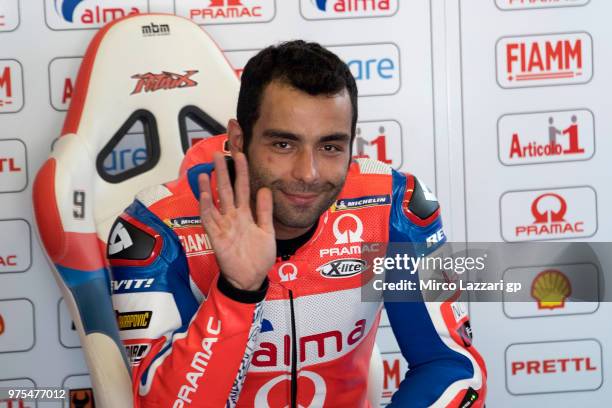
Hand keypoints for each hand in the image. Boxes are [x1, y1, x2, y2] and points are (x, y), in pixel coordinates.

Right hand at [198, 152, 274, 290]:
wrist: (251, 279)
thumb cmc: (258, 257)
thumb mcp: (267, 231)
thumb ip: (265, 211)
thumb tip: (266, 189)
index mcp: (246, 215)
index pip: (243, 188)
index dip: (242, 172)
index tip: (241, 155)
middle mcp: (233, 217)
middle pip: (227, 190)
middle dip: (223, 172)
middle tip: (219, 154)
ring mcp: (224, 226)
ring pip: (215, 202)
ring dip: (210, 186)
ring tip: (208, 170)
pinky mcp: (216, 237)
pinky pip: (209, 219)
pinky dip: (206, 206)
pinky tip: (203, 193)